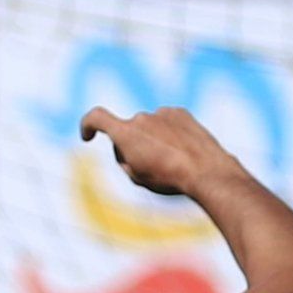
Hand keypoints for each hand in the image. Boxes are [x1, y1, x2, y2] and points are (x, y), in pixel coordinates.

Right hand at [78, 104, 242, 203]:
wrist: (206, 171)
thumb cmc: (169, 179)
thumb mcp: (138, 178)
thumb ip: (125, 159)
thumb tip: (129, 148)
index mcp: (125, 133)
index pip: (96, 118)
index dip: (87, 125)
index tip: (88, 136)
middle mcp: (141, 118)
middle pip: (127, 132)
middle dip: (131, 147)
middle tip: (148, 170)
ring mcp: (161, 113)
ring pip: (149, 128)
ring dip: (153, 141)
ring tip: (172, 163)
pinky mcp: (179, 112)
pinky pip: (167, 123)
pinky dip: (170, 135)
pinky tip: (183, 151)